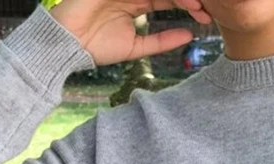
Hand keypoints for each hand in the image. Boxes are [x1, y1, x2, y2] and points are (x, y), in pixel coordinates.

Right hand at [49, 0, 213, 65]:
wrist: (68, 45)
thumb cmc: (97, 48)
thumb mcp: (136, 48)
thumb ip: (162, 41)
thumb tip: (189, 36)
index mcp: (137, 2)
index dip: (187, 6)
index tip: (205, 18)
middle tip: (205, 9)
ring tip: (195, 4)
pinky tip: (175, 0)